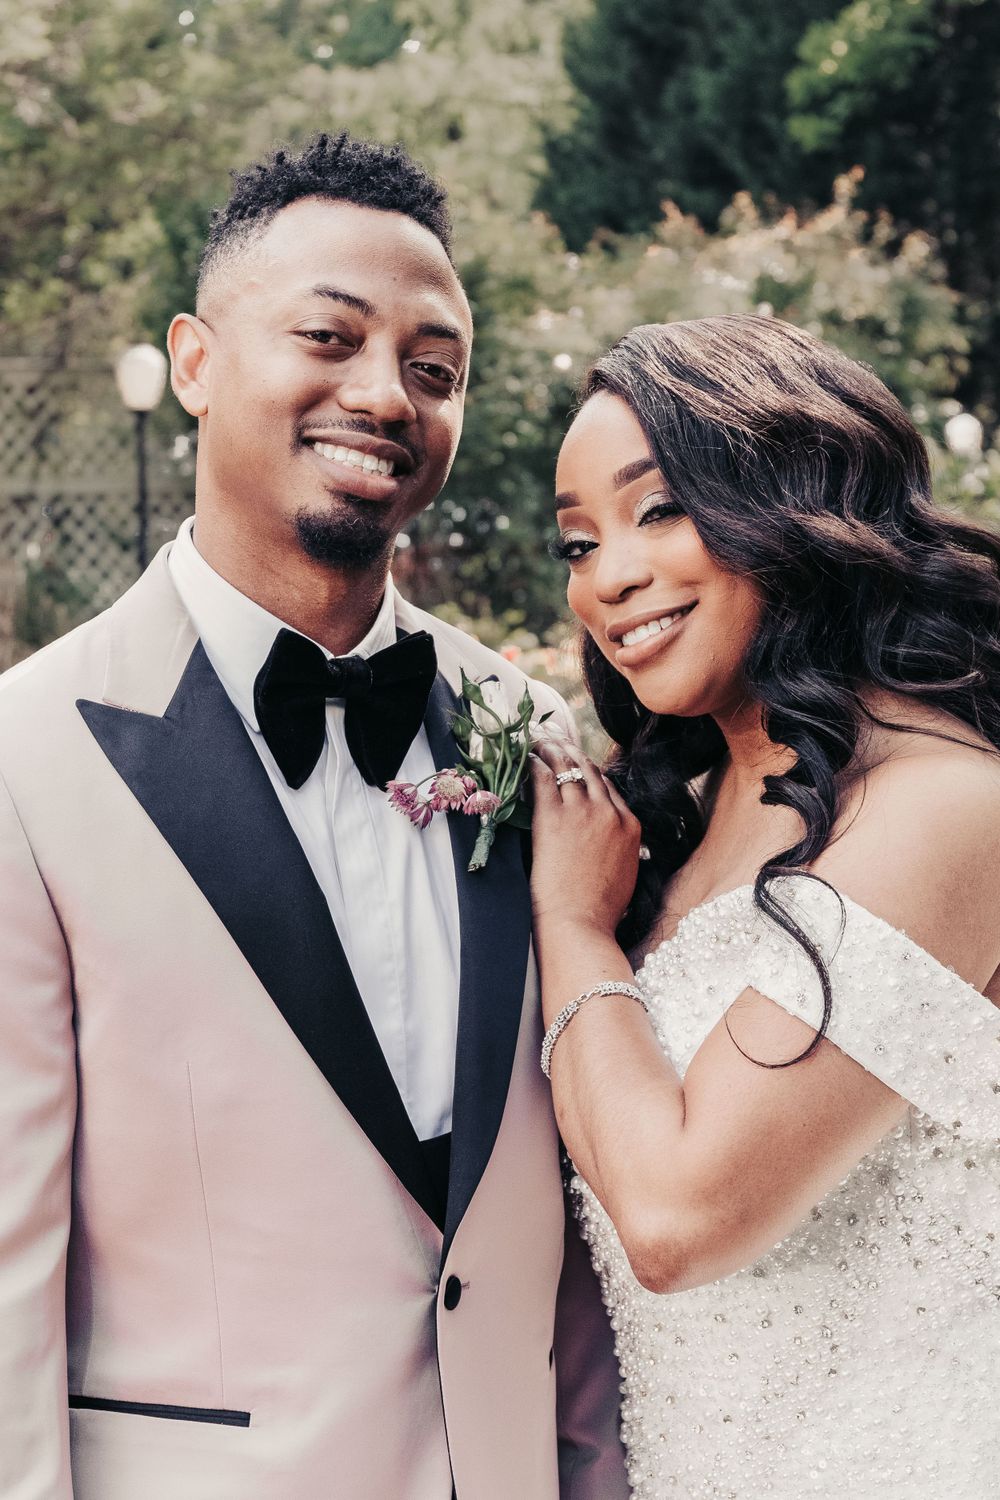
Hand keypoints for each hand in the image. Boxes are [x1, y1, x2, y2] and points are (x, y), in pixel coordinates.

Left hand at [529, 742, 642, 938]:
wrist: (580, 923)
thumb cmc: (599, 911)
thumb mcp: (624, 876)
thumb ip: (621, 852)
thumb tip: (611, 849)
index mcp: (631, 826)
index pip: (610, 788)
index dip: (592, 775)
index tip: (578, 768)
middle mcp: (609, 812)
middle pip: (591, 772)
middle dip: (573, 754)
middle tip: (558, 744)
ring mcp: (582, 811)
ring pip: (568, 767)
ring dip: (553, 751)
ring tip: (540, 742)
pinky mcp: (554, 816)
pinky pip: (545, 778)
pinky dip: (536, 764)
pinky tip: (527, 758)